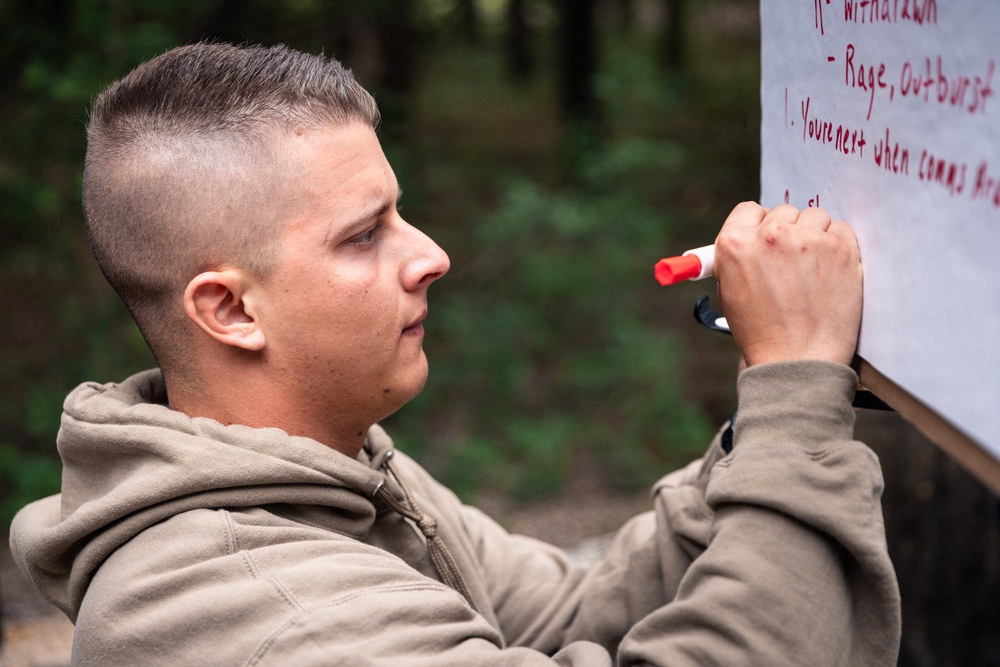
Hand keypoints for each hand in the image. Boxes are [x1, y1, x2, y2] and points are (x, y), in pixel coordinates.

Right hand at [714, 202, 862, 367]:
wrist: (796, 360)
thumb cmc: (761, 332)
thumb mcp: (729, 292)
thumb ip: (739, 258)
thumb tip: (753, 236)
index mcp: (734, 243)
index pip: (749, 210)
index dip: (758, 225)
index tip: (767, 238)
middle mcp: (769, 234)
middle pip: (783, 212)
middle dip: (788, 232)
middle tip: (792, 261)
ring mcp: (807, 239)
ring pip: (814, 218)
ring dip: (814, 237)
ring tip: (813, 271)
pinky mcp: (839, 248)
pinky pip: (840, 230)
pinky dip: (838, 246)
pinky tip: (830, 273)